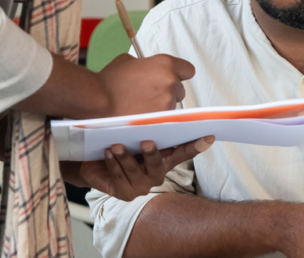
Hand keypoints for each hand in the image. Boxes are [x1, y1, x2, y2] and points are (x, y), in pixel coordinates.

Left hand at [75, 136, 213, 201]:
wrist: (94, 162)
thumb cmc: (119, 144)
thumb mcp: (134, 135)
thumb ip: (149, 128)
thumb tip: (160, 108)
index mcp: (164, 160)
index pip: (183, 153)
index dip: (196, 145)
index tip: (209, 136)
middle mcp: (156, 175)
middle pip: (158, 165)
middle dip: (152, 154)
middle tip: (146, 142)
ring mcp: (141, 186)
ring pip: (134, 171)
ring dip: (125, 158)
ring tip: (116, 145)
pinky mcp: (124, 193)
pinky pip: (119, 177)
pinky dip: (113, 164)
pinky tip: (108, 153)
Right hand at [97, 54, 194, 116]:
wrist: (97, 100)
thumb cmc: (109, 81)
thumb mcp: (128, 61)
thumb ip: (145, 63)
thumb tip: (148, 68)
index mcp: (165, 64)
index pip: (188, 70)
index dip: (179, 74)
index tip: (173, 77)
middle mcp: (170, 82)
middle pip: (180, 90)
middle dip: (168, 92)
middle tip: (150, 94)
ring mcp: (167, 102)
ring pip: (172, 106)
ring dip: (161, 106)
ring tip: (141, 106)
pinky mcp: (160, 118)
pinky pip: (164, 118)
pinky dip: (155, 118)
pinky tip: (140, 115)